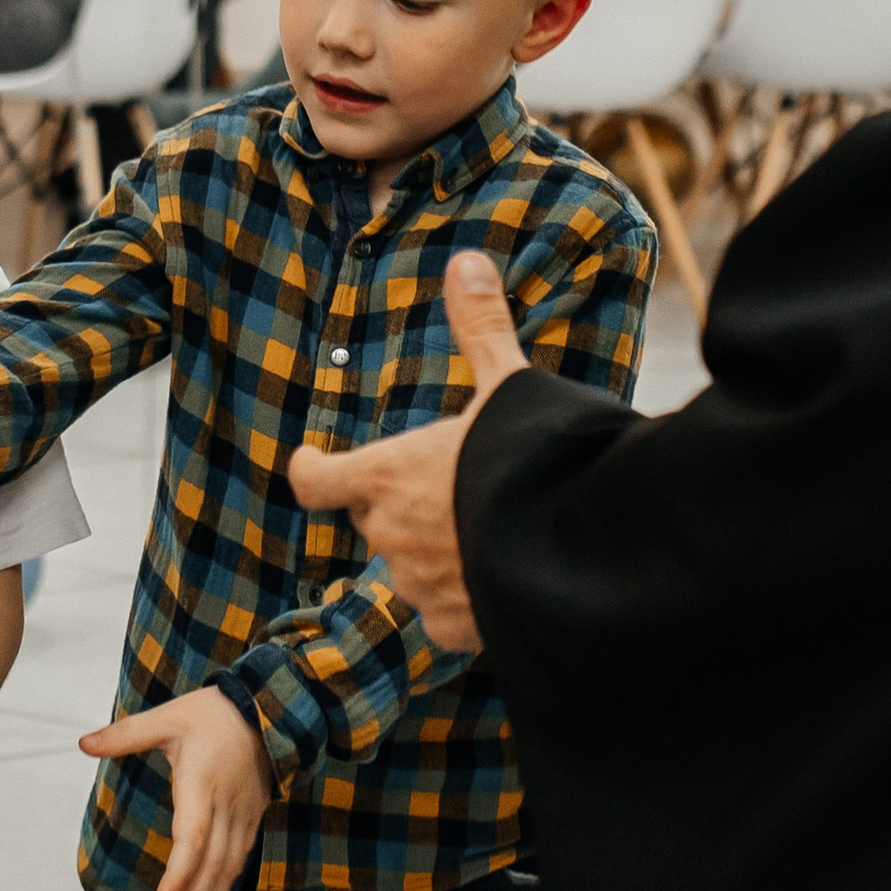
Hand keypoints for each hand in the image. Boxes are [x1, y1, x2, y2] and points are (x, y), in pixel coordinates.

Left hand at [82, 685, 273, 890]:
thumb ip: (125, 734)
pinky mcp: (253, 817)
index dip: (181, 873)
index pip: (193, 836)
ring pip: (228, 867)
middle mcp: (226, 804)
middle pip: (212, 863)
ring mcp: (243, 814)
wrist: (268, 707)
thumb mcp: (167, 716)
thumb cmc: (212, 713)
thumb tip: (84, 744)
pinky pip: (239, 858)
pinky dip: (224, 885)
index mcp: (201, 783)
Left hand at [286, 250, 526, 648]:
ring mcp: (422, 587)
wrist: (579, 553)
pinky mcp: (458, 630)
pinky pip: (446, 616)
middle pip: (372, 519)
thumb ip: (481, 328)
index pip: (315, 481)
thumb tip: (467, 261)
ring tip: (484, 532)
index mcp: (387, 477)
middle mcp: (391, 536)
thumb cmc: (532, 461)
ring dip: (433, 552)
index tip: (312, 462)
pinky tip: (502, 581)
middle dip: (397, 505)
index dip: (311, 470)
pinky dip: (465, 600)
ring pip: (410, 568)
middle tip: (443, 485)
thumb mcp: (509, 385)